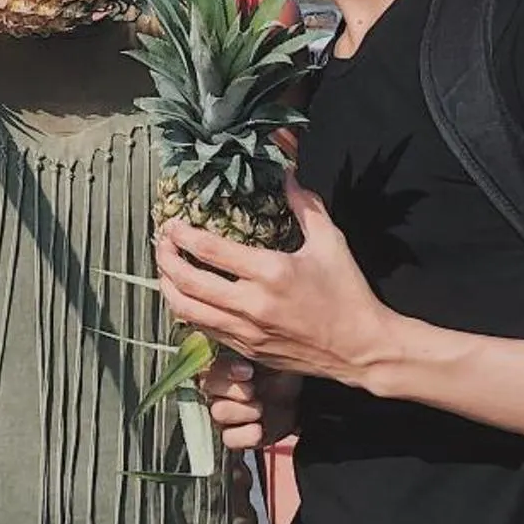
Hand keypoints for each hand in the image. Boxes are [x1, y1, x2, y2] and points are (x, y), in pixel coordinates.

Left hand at [156, 177, 410, 391]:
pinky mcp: (247, 350)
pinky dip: (187, 310)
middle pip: (187, 282)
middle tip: (161, 241)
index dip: (182, 234)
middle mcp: (252, 304)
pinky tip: (187, 295)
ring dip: (168, 287)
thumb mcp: (332, 242)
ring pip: (186, 311)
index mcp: (271, 272)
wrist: (362, 349)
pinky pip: (204, 330)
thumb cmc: (349, 293)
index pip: (209, 250)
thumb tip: (288, 174)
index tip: (171, 223)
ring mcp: (246, 331)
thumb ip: (306, 206)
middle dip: (165, 258)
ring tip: (165, 268)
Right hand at [201, 351, 302, 451]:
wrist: (302, 401)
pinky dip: (247, 434)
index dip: (225, 370)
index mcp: (223, 366)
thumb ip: (251, 347)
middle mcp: (218, 389)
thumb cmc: (283, 373)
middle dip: (234, 389)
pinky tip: (259, 427)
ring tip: (261, 409)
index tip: (248, 371)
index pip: (207, 365)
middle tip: (254, 391)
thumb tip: (243, 333)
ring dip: (244, 411)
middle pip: (207, 388)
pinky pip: (229, 438)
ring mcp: (225, 413)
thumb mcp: (271, 355)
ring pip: (218, 413)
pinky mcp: (235, 436)